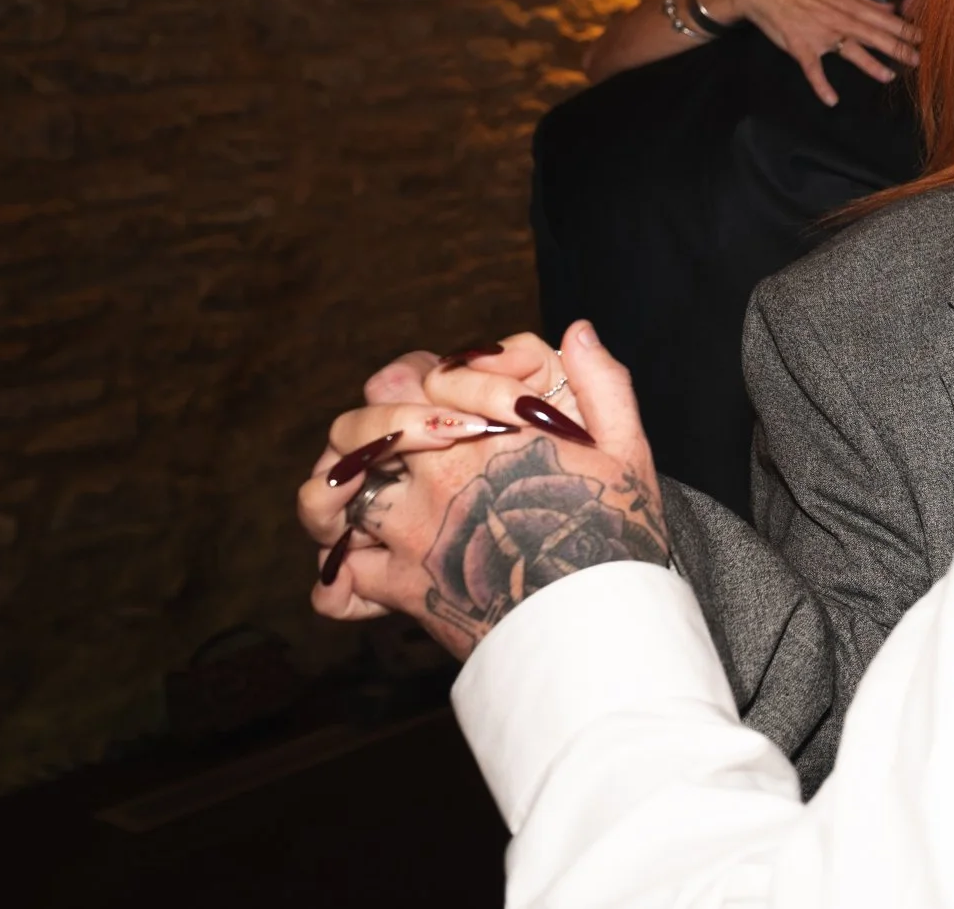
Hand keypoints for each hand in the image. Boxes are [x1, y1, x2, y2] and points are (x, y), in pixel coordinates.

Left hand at [300, 324, 668, 657]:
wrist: (596, 623)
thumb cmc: (618, 533)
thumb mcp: (626, 448)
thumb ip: (600, 381)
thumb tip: (575, 330)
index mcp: (485, 431)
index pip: (413, 378)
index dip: (418, 379)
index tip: (438, 398)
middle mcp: (435, 473)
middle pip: (357, 426)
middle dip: (369, 426)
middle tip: (392, 442)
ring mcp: (408, 531)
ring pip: (326, 495)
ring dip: (335, 494)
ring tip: (357, 497)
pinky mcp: (399, 588)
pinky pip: (334, 579)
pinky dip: (336, 578)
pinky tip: (355, 570)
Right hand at [701, 0, 920, 106]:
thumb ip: (863, 1)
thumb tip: (889, 7)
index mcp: (847, 4)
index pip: (881, 18)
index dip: (903, 28)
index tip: (923, 37)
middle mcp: (838, 19)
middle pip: (873, 35)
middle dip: (897, 47)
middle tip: (917, 60)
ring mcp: (820, 34)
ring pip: (850, 51)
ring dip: (870, 64)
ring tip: (889, 77)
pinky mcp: (801, 47)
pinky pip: (813, 70)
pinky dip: (821, 86)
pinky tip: (832, 100)